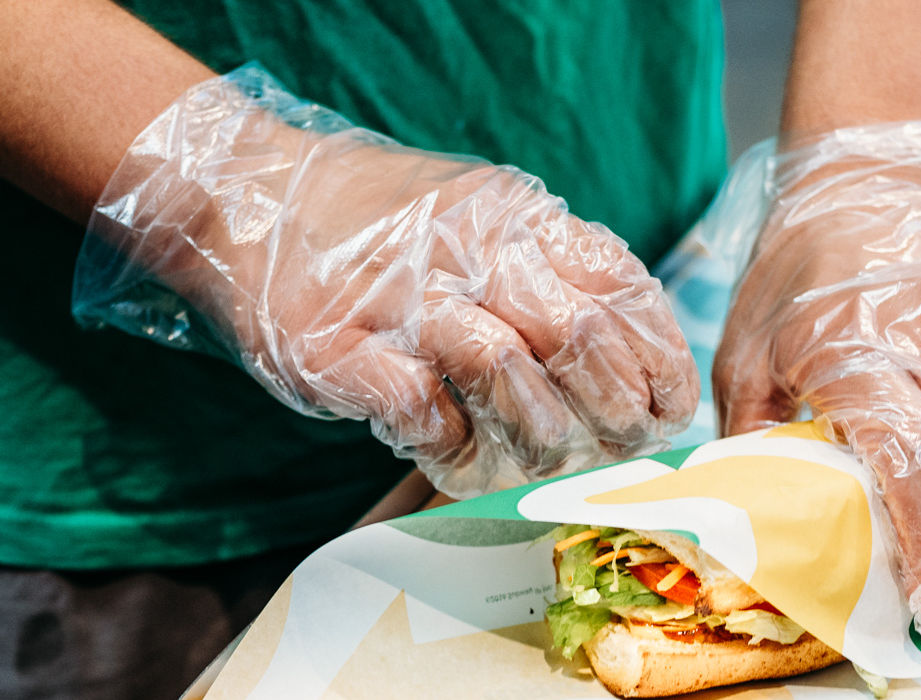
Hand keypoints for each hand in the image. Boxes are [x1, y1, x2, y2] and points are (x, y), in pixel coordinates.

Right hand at [76, 66, 697, 496]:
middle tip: (622, 444)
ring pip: (503, 370)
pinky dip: (448, 442)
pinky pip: (418, 408)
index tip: (670, 409)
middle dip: (616, 408)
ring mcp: (398, 296)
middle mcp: (464, 247)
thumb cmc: (386, 225)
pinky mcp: (336, 347)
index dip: (658, 359)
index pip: (618, 288)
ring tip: (543, 455)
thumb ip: (556, 264)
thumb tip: (644, 350)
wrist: (250, 194)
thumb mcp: (485, 215)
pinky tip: (452, 447)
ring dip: (537, 432)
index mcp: (513, 215)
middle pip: (576, 335)